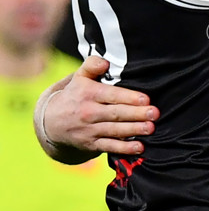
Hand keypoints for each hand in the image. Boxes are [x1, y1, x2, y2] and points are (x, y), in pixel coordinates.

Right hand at [42, 55, 158, 155]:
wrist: (51, 121)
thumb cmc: (75, 95)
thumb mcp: (79, 77)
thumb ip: (92, 65)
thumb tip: (105, 62)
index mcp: (88, 93)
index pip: (111, 95)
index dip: (128, 97)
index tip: (145, 99)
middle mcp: (88, 112)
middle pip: (116, 113)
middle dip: (136, 114)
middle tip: (154, 113)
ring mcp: (89, 130)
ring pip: (114, 130)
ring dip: (134, 130)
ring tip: (151, 128)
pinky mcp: (90, 144)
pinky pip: (109, 146)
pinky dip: (124, 148)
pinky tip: (139, 147)